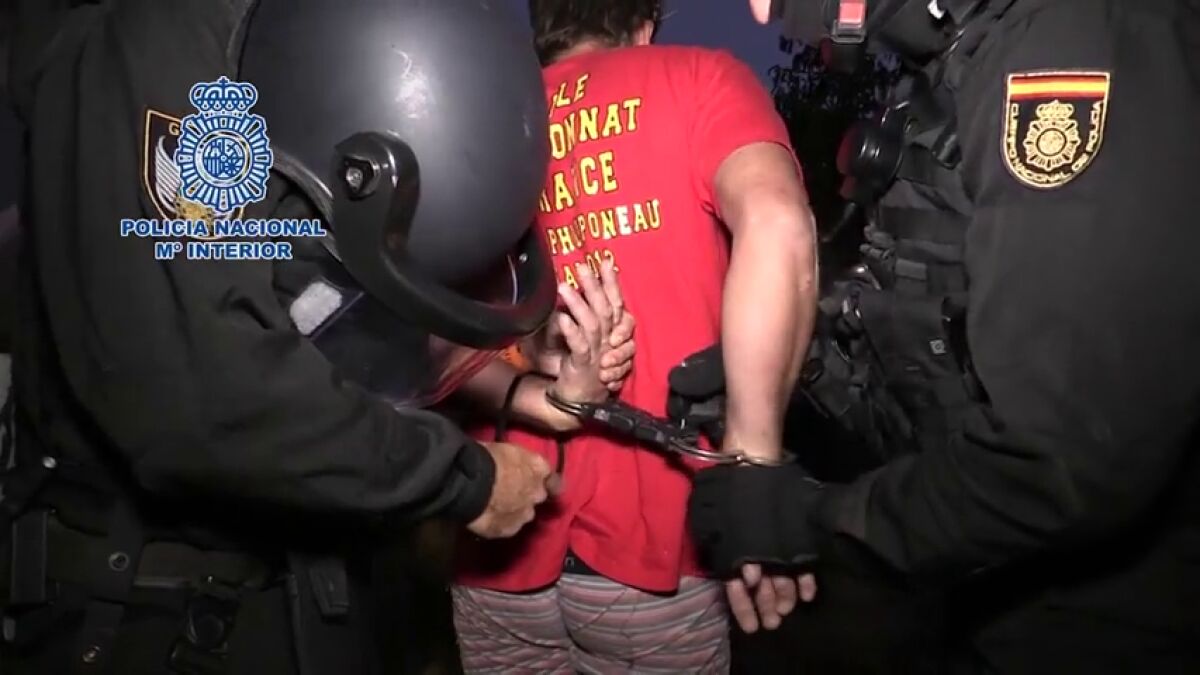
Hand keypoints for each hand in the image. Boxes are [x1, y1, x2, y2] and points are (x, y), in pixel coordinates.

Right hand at [467, 442, 556, 538]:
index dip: (546, 481)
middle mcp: (537, 493)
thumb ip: (517, 461)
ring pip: (524, 514)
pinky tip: (487, 519)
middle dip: (528, 496)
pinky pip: (507, 527)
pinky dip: (500, 523)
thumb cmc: (486, 457)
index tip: (541, 482)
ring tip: (495, 508)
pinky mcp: (509, 530)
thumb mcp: (507, 449)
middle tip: (510, 492)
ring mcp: (525, 515)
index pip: (552, 478)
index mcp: (538, 468)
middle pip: (538, 497)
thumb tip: (513, 464)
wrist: (471, 484)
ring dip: (515, 511)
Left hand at [551, 261, 633, 402]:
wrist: (582, 402)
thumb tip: (571, 292)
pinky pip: (580, 346)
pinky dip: (572, 332)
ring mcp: (599, 353)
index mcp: (614, 333)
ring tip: (562, 286)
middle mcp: (610, 341)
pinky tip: (561, 319)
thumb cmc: (587, 368)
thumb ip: (585, 318)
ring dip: (578, 304)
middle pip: (606, 309)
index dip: (612, 282)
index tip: (605, 260)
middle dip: (595, 285)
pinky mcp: (585, 366)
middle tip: (582, 266)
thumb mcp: (590, 341)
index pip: (617, 303)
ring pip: (592, 324)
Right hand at [688, 463, 825, 629]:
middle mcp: (751, 552)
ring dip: (783, 594)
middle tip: (773, 623)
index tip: (751, 627)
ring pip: (777, 576)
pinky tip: (808, 592)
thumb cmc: (739, 491)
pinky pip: (796, 561)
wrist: (750, 461)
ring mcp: (770, 545)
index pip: (736, 588)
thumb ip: (740, 552)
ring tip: (789, 610)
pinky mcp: (788, 536)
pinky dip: (802, 577)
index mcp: (732, 551)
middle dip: (765, 605)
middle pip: (758, 586)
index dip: (743, 608)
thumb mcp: (733, 522)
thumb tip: (748, 578)